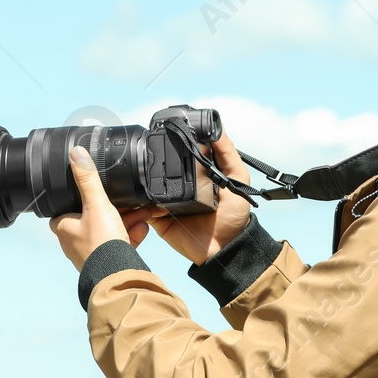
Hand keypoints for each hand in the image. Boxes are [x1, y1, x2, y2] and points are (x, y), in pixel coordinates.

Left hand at [48, 146, 152, 270]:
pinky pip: (119, 243)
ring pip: (110, 229)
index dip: (83, 197)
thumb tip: (76, 154)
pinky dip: (131, 234)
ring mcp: (91, 253)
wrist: (118, 277)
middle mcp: (74, 241)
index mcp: (64, 227)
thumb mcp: (96, 204)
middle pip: (94, 216)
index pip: (67, 206)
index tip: (98, 190)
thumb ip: (88, 179)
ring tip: (143, 212)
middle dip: (115, 207)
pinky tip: (143, 228)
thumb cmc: (101, 244)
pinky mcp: (107, 261)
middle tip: (129, 200)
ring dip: (127, 219)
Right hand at [138, 130, 254, 265]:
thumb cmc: (234, 215)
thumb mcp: (238, 179)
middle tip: (151, 150)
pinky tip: (145, 195)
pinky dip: (139, 201)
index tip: (168, 129)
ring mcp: (165, 200)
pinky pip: (142, 207)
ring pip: (146, 184)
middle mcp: (178, 184)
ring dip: (142, 178)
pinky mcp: (156, 217)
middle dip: (153, 158)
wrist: (224, 248)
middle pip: (159, 166)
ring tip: (144, 170)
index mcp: (195, 173)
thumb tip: (217, 130)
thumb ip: (228, 154)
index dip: (174, 141)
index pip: (180, 152)